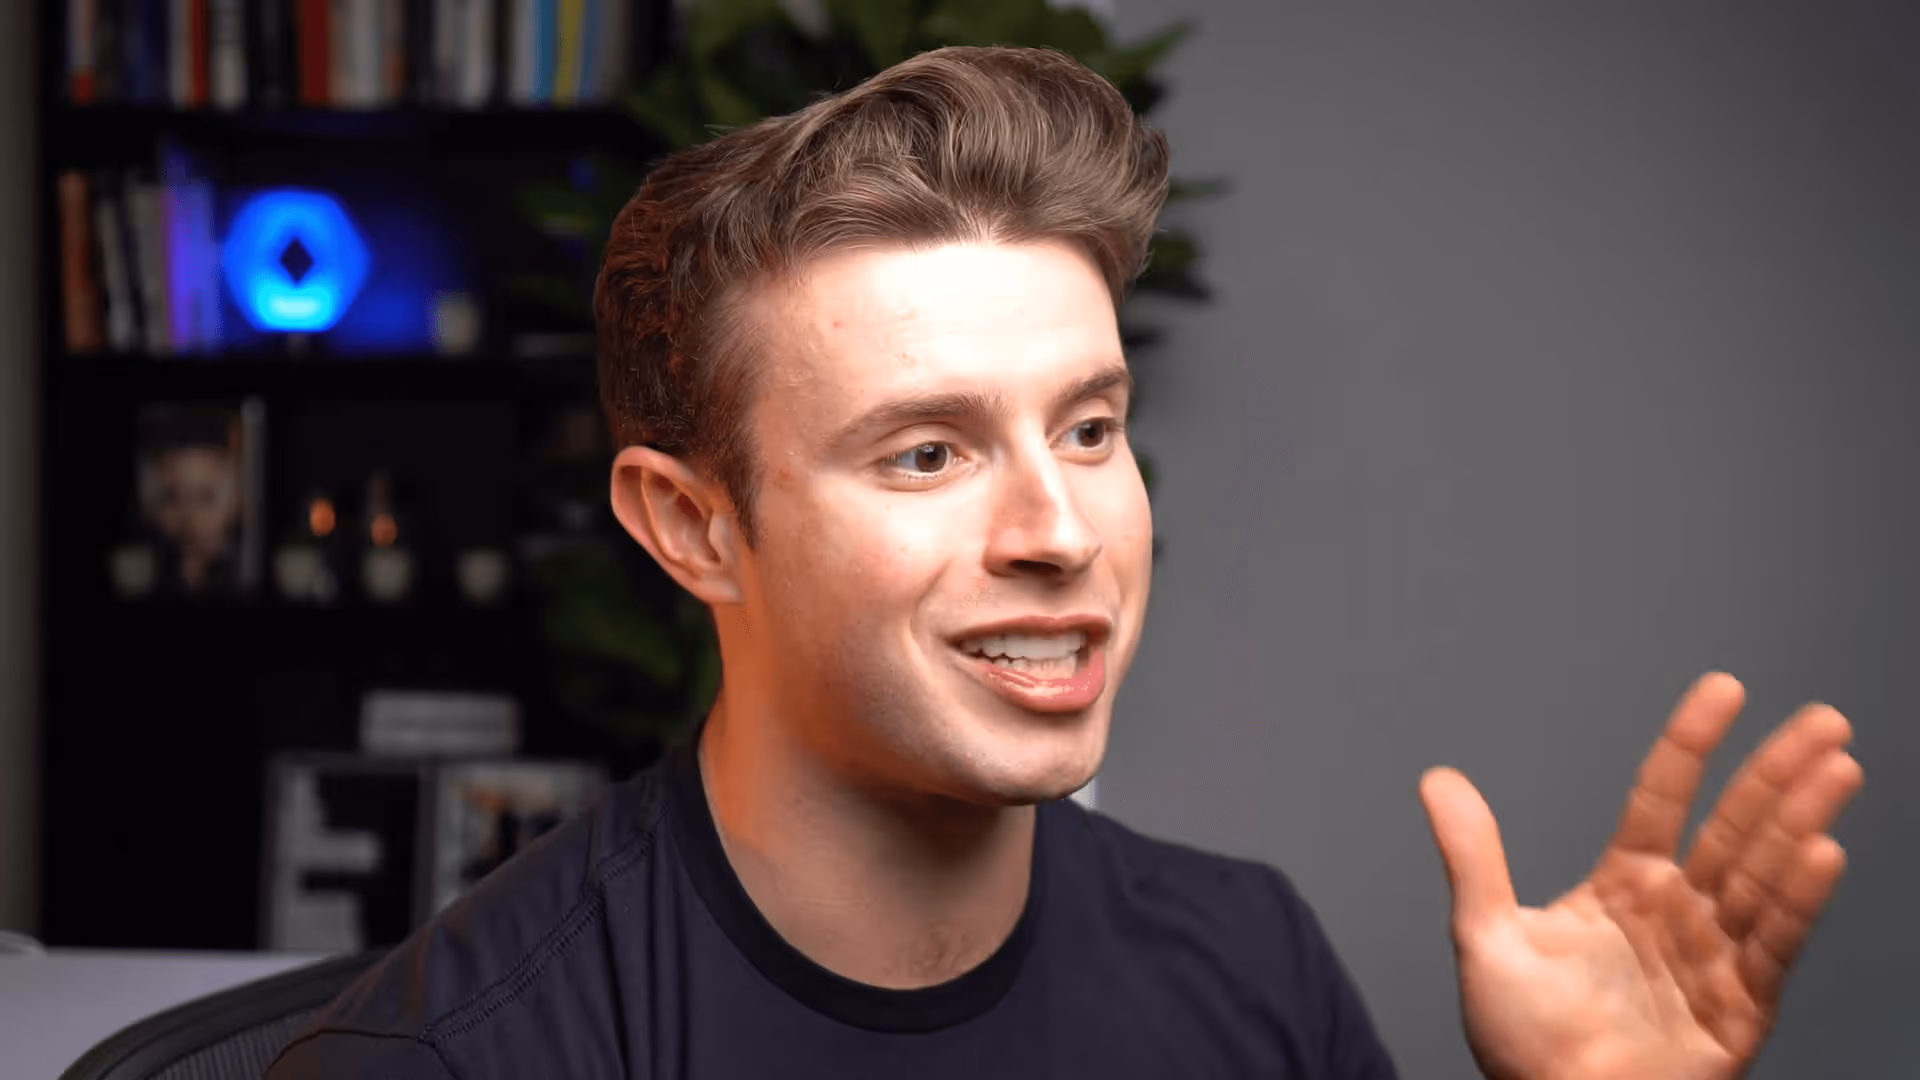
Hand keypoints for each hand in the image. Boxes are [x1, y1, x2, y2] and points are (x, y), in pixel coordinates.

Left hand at [1419, 672, 1863, 1079]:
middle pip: (1734, 826)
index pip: (1663, 796)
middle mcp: (1676, 912)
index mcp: (1623, 887)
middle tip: (1824, 720)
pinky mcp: (1740, 1007)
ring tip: (1837, 767)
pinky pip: (1773, 944)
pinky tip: (1823, 850)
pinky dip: (1797, 898)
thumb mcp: (1485, 935)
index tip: (1724, 689)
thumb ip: (1473, 855)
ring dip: (1801, 819)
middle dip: (1777, 772)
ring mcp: (1713, 956)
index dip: (1691, 743)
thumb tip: (1436, 779)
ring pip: (1763, 874)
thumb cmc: (1522, 1043)